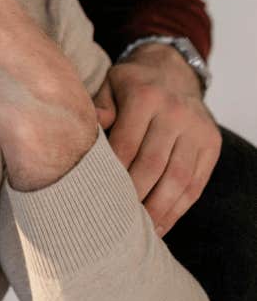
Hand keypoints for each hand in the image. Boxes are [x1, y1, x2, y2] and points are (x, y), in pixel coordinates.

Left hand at [94, 42, 220, 234]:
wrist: (173, 70)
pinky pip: (195, 184)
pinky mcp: (211, 145)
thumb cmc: (133, 84)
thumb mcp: (110, 84)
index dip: (112, 174)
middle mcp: (175, 113)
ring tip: (139, 230)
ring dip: (158, 210)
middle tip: (113, 219)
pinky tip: (161, 225)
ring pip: (177, 179)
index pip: (126, 144)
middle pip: (152, 165)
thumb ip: (99, 107)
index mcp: (145, 96)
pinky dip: (178, 209)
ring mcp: (197, 130)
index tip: (97, 196)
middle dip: (133, 196)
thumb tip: (90, 127)